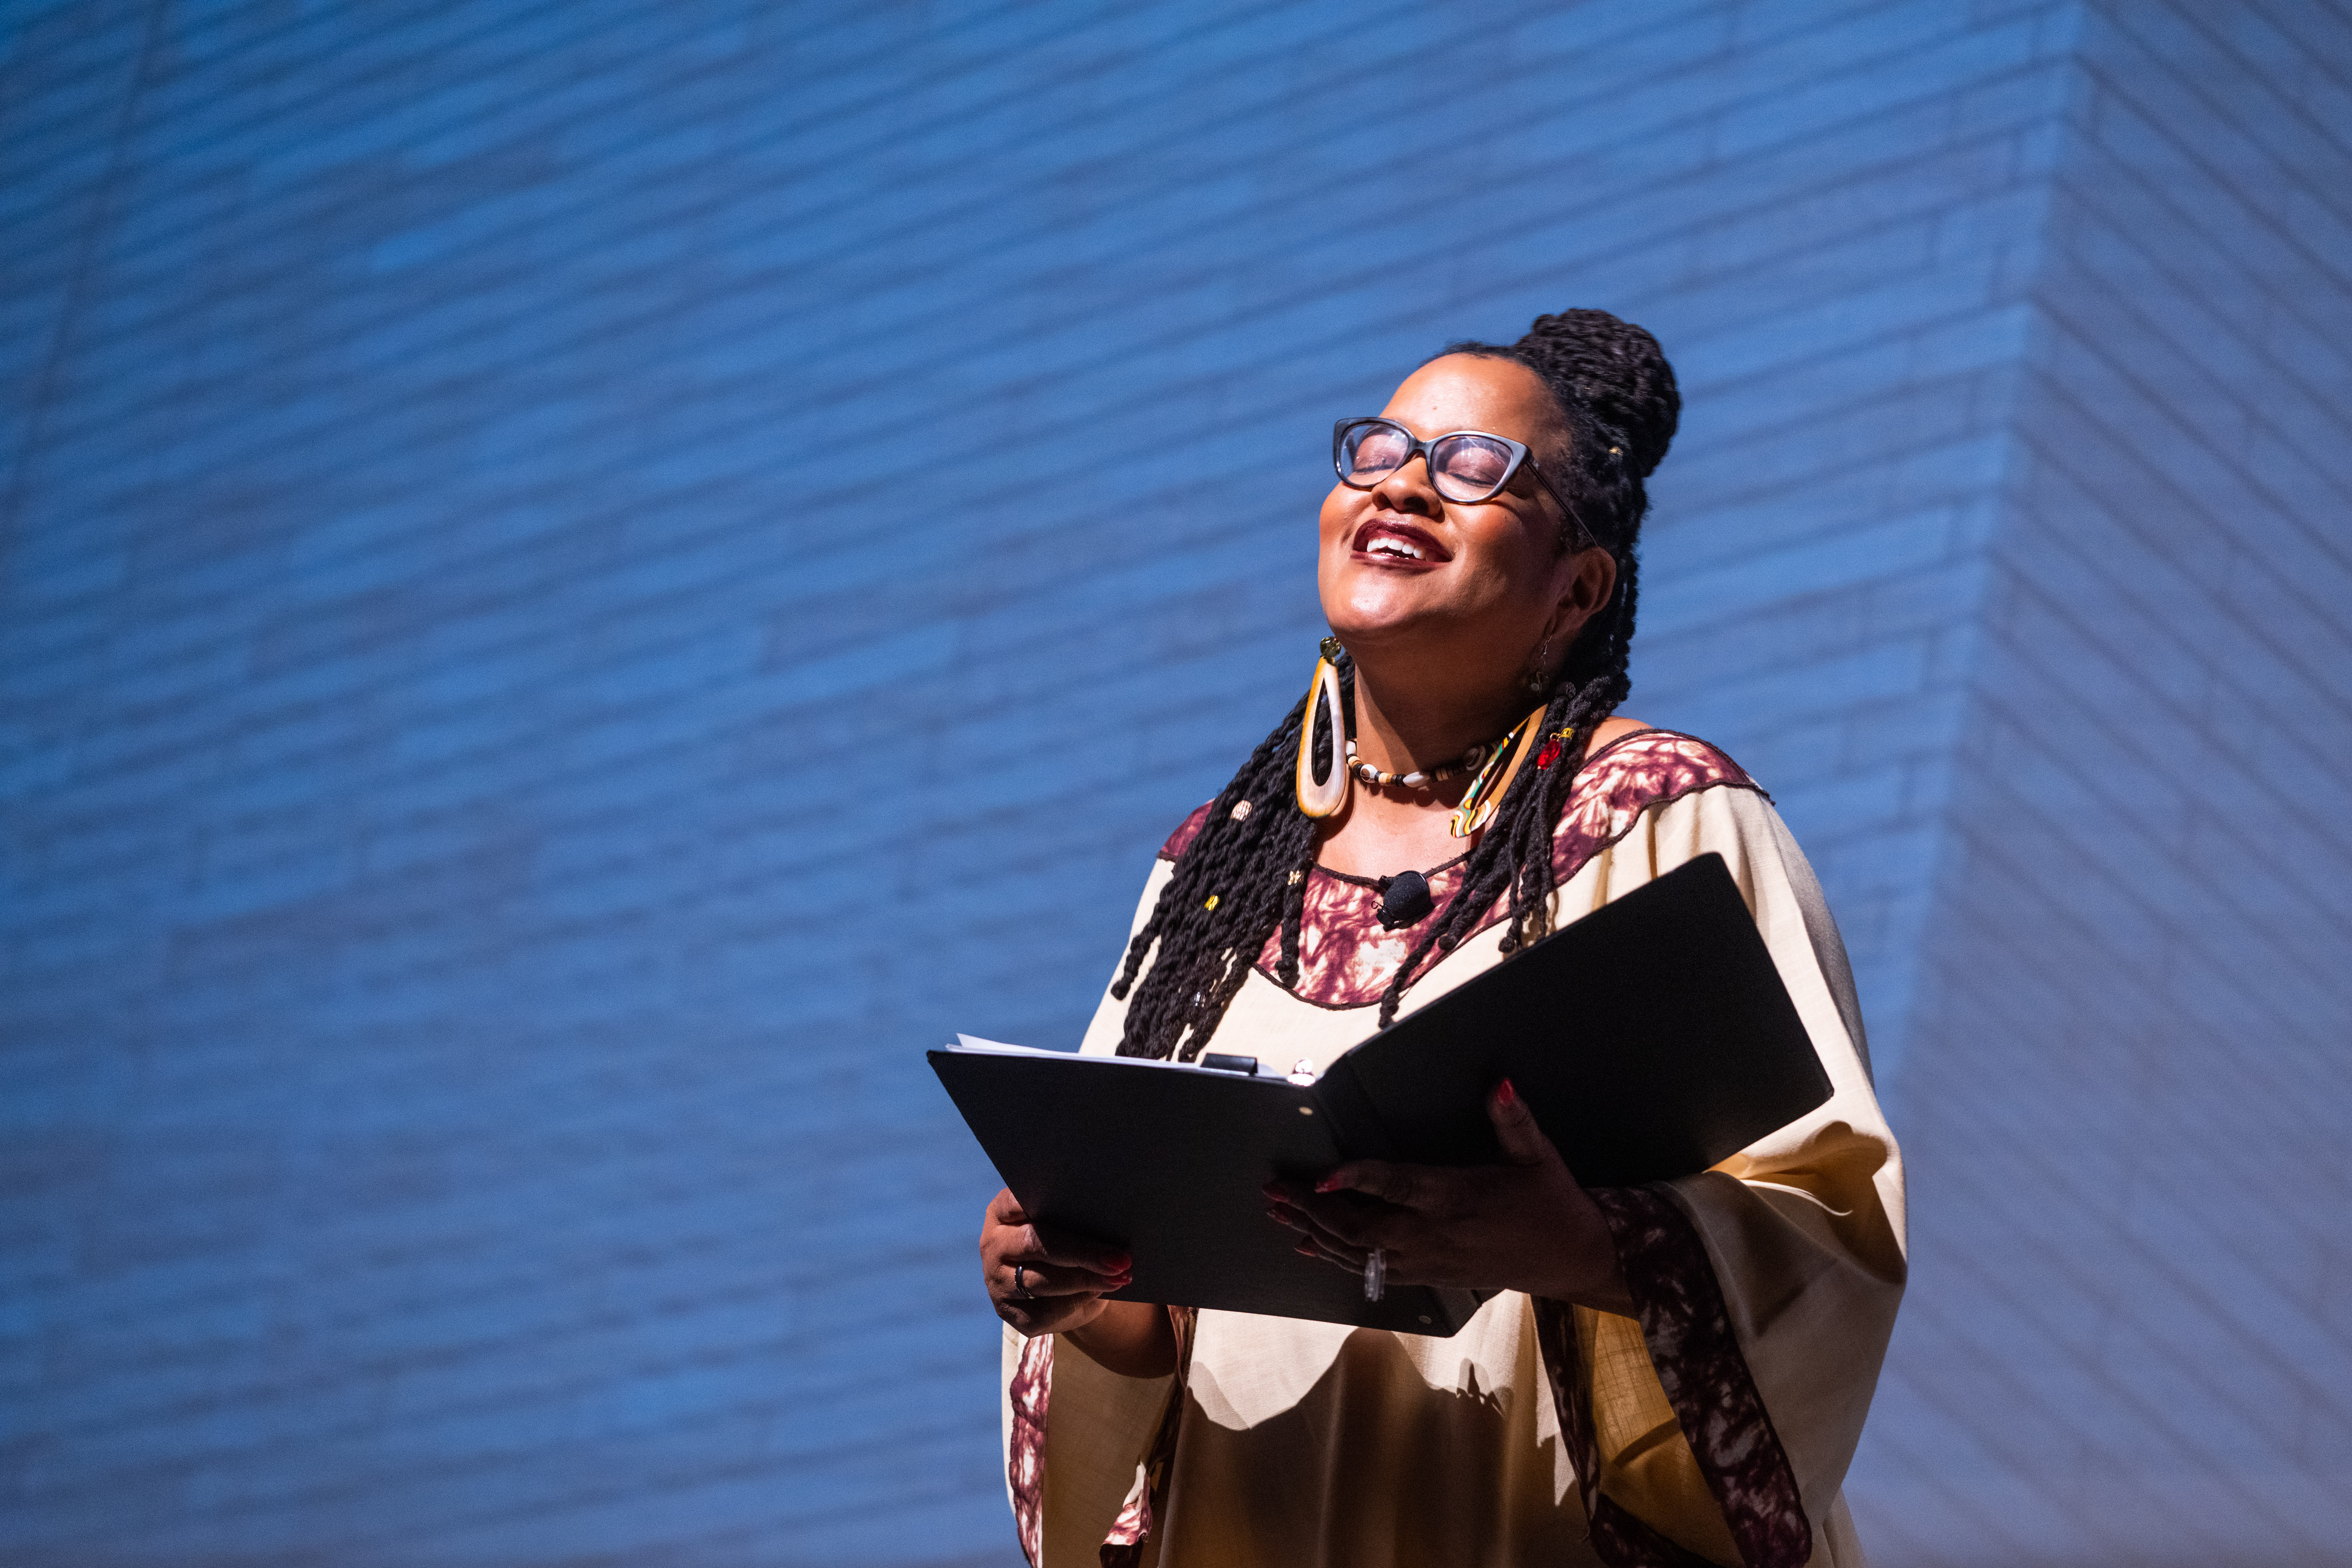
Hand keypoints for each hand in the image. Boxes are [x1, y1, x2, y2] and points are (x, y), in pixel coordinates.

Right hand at [980, 1187, 1130, 1336]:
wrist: (1065, 1290)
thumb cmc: (1069, 1244)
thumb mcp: (1068, 1225)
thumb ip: (1075, 1217)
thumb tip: (1108, 1221)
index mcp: (1003, 1211)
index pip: (1017, 1200)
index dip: (1051, 1202)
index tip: (1090, 1207)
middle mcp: (993, 1244)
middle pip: (1035, 1243)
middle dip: (1081, 1252)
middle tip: (1119, 1258)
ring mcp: (996, 1280)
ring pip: (1039, 1282)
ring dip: (1083, 1280)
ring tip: (1117, 1278)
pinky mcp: (1007, 1312)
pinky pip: (1041, 1313)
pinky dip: (1074, 1305)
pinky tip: (1097, 1294)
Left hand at [1265, 1078, 1633, 1313]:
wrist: (1572, 1260)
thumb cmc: (1552, 1202)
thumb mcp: (1537, 1155)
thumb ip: (1513, 1119)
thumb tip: (1500, 1082)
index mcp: (1454, 1197)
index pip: (1395, 1187)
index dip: (1355, 1180)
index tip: (1318, 1176)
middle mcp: (1432, 1233)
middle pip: (1359, 1226)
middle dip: (1312, 1209)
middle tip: (1273, 1189)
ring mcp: (1426, 1259)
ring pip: (1358, 1252)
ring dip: (1313, 1232)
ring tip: (1277, 1213)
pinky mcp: (1426, 1275)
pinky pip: (1370, 1271)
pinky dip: (1335, 1258)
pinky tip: (1310, 1247)